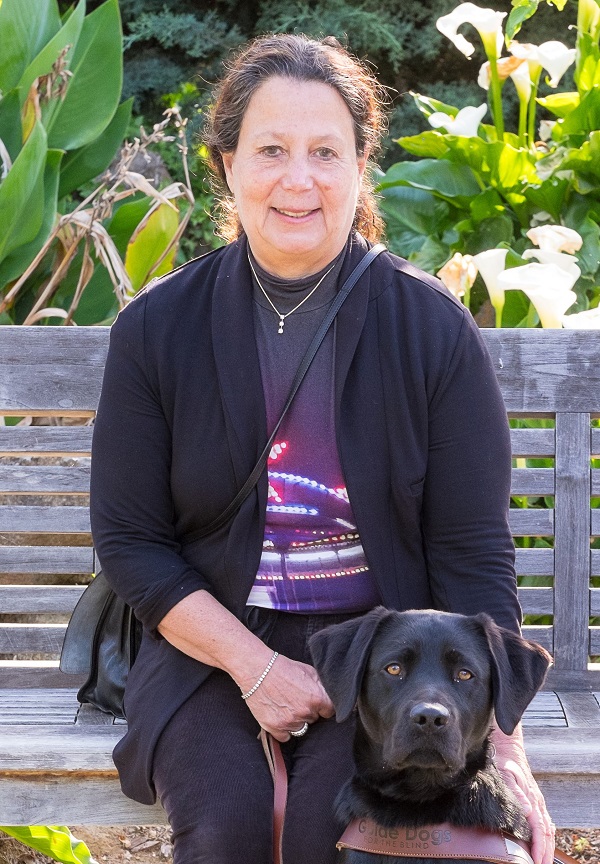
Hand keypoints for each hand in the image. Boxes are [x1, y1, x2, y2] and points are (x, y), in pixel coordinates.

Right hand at [239, 653, 334, 741]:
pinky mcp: (276, 728)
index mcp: (316, 698)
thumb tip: (329, 696)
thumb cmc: (283, 668)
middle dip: (308, 711)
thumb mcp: (308, 670)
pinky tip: (280, 716)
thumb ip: (321, 686)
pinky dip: (284, 730)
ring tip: (287, 707)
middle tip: (296, 700)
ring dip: (296, 721)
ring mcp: (290, 722)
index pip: (330, 711)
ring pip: (301, 729)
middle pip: (314, 719)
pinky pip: (286, 737)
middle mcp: (305, 712)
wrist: (257, 671)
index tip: (317, 704)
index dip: (323, 707)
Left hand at [490, 724, 554, 863]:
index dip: (539, 847)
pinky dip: (547, 835)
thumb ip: (516, 793)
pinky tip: (544, 841)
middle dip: (545, 851)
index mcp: (531, 799)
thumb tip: (528, 811)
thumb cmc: (504, 762)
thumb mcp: (506, 775)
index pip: (538, 829)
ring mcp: (537, 801)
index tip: (536, 860)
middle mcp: (536, 802)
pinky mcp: (534, 799)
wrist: (508, 748)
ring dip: (548, 845)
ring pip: (547, 828)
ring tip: (544, 859)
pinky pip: (545, 821)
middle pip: (546, 832)